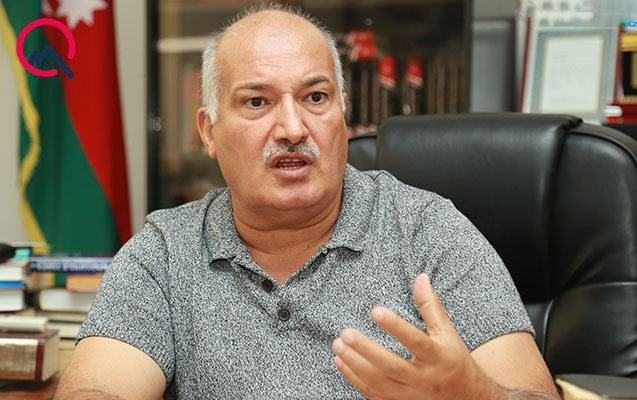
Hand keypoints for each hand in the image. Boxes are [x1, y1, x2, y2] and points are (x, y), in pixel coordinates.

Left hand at [332, 273, 497, 399]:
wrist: (467, 398)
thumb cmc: (453, 360)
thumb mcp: (447, 333)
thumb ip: (431, 306)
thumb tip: (421, 277)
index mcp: (438, 357)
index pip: (415, 341)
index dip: (395, 326)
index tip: (375, 310)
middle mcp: (424, 379)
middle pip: (392, 366)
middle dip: (366, 350)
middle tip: (345, 333)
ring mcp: (411, 396)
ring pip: (379, 383)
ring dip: (356, 365)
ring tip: (338, 345)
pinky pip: (374, 395)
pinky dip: (355, 379)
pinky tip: (341, 362)